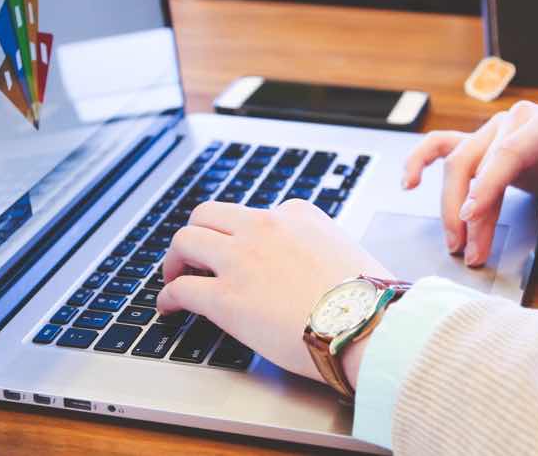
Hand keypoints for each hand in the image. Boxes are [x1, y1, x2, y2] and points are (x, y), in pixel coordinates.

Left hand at [157, 199, 391, 385]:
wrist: (367, 322)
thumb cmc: (369, 297)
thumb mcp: (349, 252)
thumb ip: (324, 250)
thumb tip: (323, 271)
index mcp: (296, 214)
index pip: (256, 215)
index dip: (241, 236)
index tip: (238, 252)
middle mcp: (264, 227)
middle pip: (208, 214)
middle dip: (196, 233)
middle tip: (192, 256)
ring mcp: (241, 260)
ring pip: (186, 240)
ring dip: (174, 259)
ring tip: (173, 277)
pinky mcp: (225, 297)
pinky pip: (181, 289)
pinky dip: (168, 296)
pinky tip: (168, 307)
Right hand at [403, 101, 537, 265]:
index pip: (510, 152)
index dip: (487, 185)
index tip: (471, 218)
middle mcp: (518, 118)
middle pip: (478, 160)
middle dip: (469, 210)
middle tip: (471, 252)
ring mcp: (497, 127)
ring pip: (459, 161)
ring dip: (451, 203)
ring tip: (457, 243)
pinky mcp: (484, 141)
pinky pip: (444, 145)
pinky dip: (422, 160)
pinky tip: (408, 182)